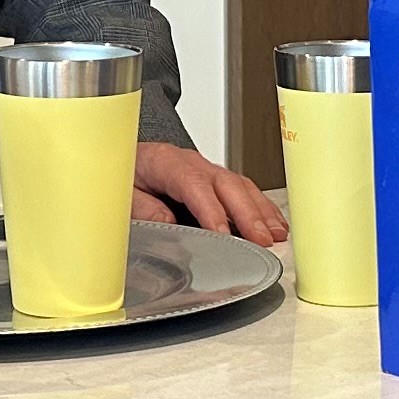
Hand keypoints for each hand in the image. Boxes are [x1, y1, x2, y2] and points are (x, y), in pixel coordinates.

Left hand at [133, 141, 285, 246]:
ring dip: (261, 212)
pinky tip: (274, 225)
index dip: (210, 210)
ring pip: (241, 187)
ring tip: (276, 236)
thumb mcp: (123, 193)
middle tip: (261, 240)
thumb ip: (143, 208)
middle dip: (247, 214)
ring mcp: (208, 170)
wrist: (126, 157)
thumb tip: (168, 223)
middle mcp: (193, 163)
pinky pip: (245, 191)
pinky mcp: (217, 180)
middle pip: (227, 185)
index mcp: (165, 163)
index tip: (222, 234)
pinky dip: (262, 209)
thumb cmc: (125, 175)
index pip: (193, 185)